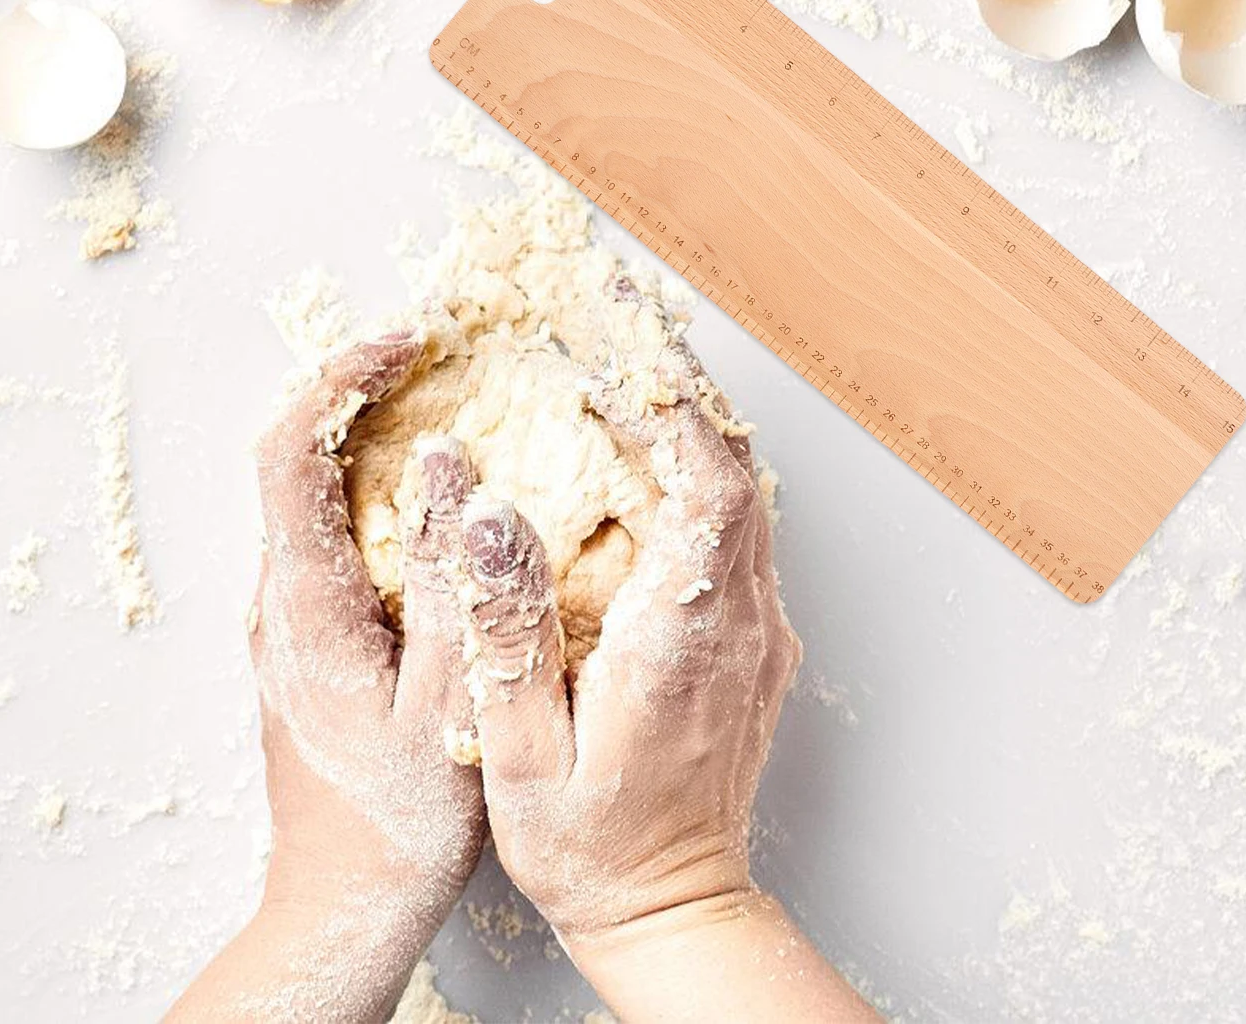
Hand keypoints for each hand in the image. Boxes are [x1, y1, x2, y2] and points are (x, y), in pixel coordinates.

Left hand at [169, 334, 485, 1021]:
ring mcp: (289, 620)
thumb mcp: (450, 693)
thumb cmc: (403, 817)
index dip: (342, 379)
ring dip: (372, 436)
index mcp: (307, 604)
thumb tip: (448, 463)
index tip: (407, 344)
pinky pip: (334, 534)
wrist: (345, 902)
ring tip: (447, 405)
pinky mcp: (310, 639)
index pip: (291, 452)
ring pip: (315, 494)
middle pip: (296, 458)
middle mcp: (280, 601)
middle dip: (362, 389)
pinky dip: (379, 490)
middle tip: (438, 356)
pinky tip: (442, 498)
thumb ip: (452, 577)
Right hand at [461, 398, 878, 1021]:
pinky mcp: (756, 643)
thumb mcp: (520, 749)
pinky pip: (742, 535)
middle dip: (682, 396)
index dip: (671, 412)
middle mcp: (740, 623)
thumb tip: (487, 513)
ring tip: (633, 382)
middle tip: (623, 336)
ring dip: (694, 434)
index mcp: (681, 639)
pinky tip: (654, 468)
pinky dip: (702, 481)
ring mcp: (759, 632)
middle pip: (736, 472)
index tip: (617, 368)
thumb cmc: (592, 846)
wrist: (675, 908)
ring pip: (746, 498)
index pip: (708, 488)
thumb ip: (507, 629)